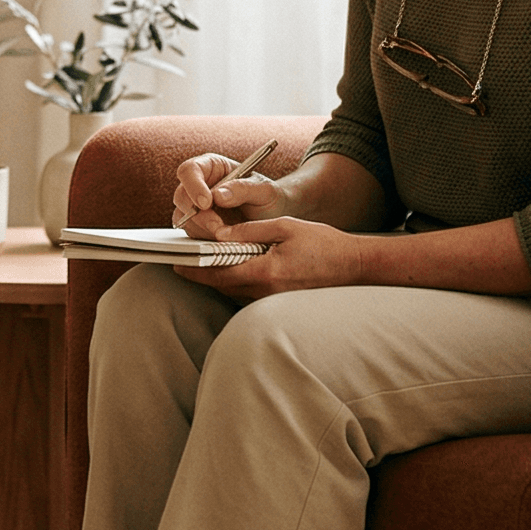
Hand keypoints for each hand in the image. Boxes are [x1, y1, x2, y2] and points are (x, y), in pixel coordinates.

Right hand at [171, 152, 289, 238]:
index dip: (193, 185)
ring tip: (227, 233)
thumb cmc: (269, 197)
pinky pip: (192, 233)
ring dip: (202, 228)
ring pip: (183, 218)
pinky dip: (205, 239)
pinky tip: (224, 239)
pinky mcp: (199, 227)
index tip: (207, 203)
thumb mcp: (263, 190)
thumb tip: (218, 195)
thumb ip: (242, 189)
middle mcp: (199, 186)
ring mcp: (196, 208)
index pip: (189, 170)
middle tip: (218, 225)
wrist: (274, 219)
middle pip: (181, 196)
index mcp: (211, 167)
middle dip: (198, 214)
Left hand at [172, 214, 366, 297]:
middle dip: (202, 274)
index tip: (176, 264)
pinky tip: (233, 269)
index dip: (195, 270)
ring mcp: (274, 301)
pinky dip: (236, 282)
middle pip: (223, 285)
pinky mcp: (280, 303)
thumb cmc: (323, 243)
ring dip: (219, 278)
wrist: (354, 266)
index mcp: (267, 271)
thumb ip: (251, 231)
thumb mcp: (286, 227)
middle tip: (184, 259)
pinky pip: (249, 294)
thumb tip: (220, 234)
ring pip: (234, 291)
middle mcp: (267, 291)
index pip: (220, 273)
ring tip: (204, 261)